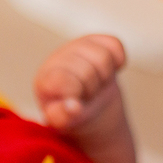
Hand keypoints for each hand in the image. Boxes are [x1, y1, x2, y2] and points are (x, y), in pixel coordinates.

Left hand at [32, 35, 136, 162]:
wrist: (88, 107)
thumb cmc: (71, 116)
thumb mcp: (63, 122)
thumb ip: (63, 117)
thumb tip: (73, 107)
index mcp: (44, 80)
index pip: (64, 79)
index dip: (76, 93)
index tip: (75, 103)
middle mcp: (57, 59)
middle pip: (87, 70)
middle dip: (92, 88)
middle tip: (87, 95)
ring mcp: (76, 47)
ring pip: (102, 56)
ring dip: (104, 76)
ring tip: (96, 85)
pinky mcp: (96, 40)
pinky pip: (115, 44)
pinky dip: (118, 60)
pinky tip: (106, 72)